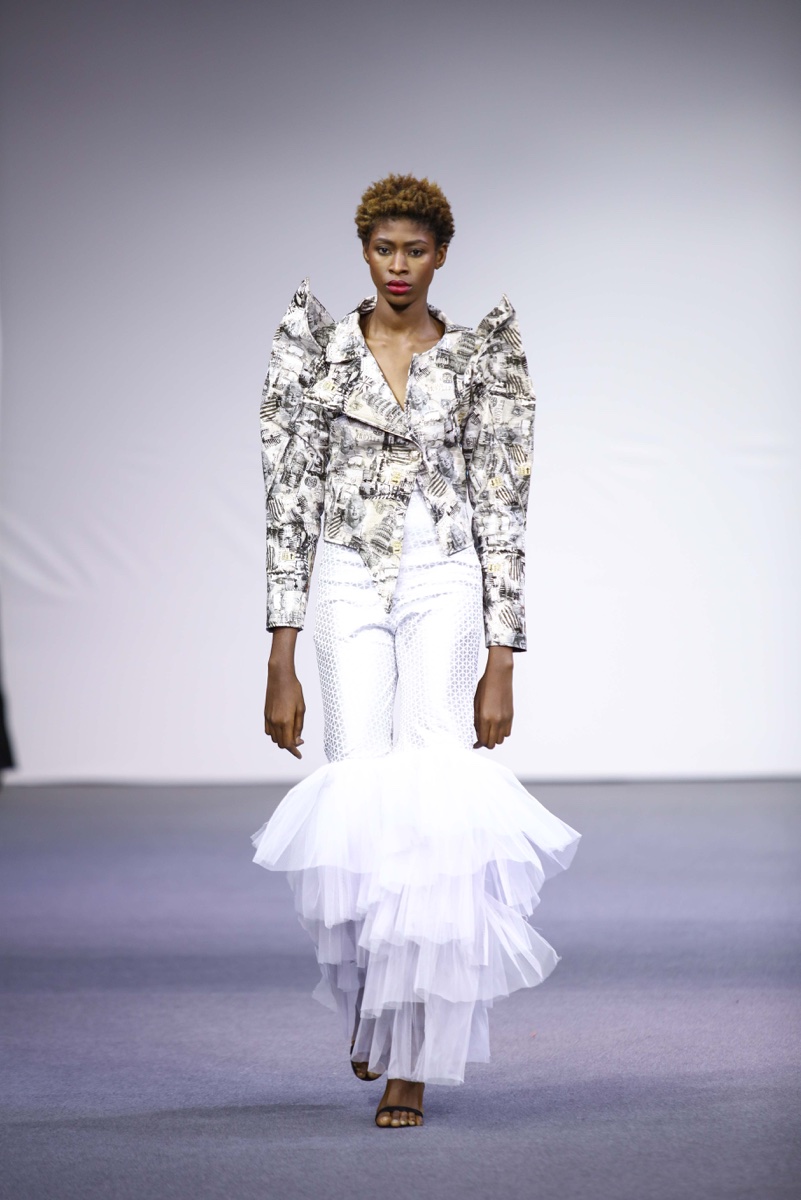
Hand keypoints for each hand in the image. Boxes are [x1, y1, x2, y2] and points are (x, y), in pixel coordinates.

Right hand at [264, 629, 304, 757]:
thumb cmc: (293, 690)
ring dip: (282, 740)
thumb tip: (297, 740)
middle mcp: (275, 722)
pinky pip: (268, 731)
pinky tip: (283, 729)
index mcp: (285, 721)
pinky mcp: (265, 715)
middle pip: (280, 743)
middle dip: (290, 746)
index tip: (299, 755)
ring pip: (274, 738)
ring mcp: (268, 718)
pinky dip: (275, 734)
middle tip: (299, 741)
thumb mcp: (301, 708)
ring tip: (292, 734)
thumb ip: (299, 726)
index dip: (294, 751)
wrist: (280, 676)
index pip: (288, 743)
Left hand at [473, 646, 513, 749]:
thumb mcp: (475, 704)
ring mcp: (505, 719)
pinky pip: (508, 732)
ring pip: (501, 740)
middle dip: (486, 743)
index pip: (483, 740)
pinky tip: (496, 726)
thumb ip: (476, 721)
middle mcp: (496, 720)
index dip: (478, 744)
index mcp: (485, 717)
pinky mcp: (511, 716)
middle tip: (481, 738)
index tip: (475, 744)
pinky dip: (502, 733)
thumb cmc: (485, 687)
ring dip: (494, 738)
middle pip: (492, 743)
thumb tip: (477, 733)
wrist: (499, 676)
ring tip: (489, 731)